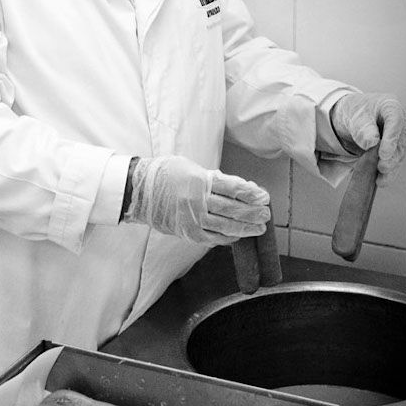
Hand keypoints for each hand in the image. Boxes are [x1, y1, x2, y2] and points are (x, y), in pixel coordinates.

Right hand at [122, 155, 270, 243]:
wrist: (138, 192)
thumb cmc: (166, 175)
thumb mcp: (190, 168)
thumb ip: (214, 178)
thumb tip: (239, 188)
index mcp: (199, 180)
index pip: (232, 188)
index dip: (251, 193)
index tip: (264, 196)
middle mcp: (197, 200)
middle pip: (232, 209)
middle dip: (253, 213)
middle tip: (267, 215)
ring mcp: (192, 218)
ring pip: (225, 226)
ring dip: (245, 228)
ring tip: (259, 228)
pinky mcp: (187, 232)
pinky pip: (212, 238)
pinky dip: (227, 237)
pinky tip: (237, 235)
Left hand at [330, 92, 405, 185]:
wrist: (353, 114)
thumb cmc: (356, 111)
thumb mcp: (356, 116)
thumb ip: (363, 128)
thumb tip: (372, 142)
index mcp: (391, 106)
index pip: (395, 122)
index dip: (391, 139)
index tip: (383, 154)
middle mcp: (398, 121)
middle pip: (400, 140)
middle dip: (392, 157)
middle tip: (382, 168)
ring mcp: (398, 135)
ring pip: (399, 153)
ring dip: (391, 167)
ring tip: (381, 178)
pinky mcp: (395, 147)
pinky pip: (394, 160)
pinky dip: (389, 171)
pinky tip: (382, 180)